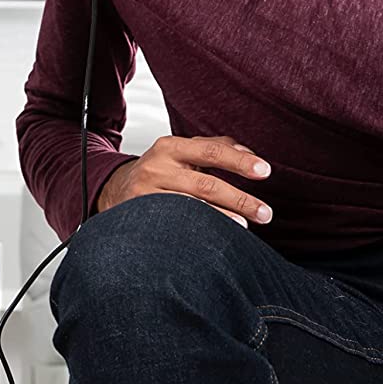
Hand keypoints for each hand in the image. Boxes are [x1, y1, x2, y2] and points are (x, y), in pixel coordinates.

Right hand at [97, 135, 273, 227]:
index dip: (239, 161)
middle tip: (266, 212)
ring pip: (193, 207)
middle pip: (206, 184)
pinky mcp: (142, 215)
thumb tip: (250, 154)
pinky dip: (201, 230)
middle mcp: (157, 167)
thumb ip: (215, 147)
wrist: (116, 189)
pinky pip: (178, 224)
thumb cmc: (162, 170)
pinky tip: (218, 236)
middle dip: (240, 199)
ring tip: (246, 225)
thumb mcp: (182, 152)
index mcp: (170, 146)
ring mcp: (148, 194)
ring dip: (224, 218)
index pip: (211, 150)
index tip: (265, 171)